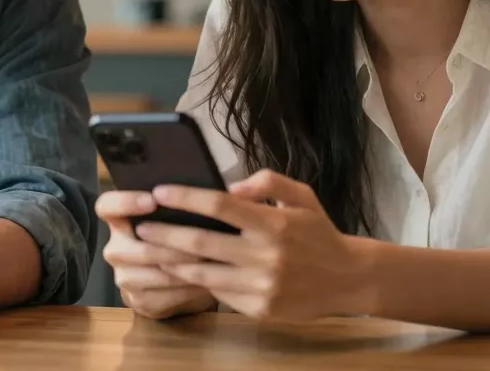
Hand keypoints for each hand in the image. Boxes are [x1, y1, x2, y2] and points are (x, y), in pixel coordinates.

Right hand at [95, 190, 216, 319]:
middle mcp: (115, 248)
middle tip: (200, 243)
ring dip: (182, 270)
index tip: (152, 200)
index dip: (124, 202)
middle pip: (133, 248)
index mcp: (120, 220)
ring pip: (152, 274)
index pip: (106, 206)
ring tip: (209, 263)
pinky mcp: (137, 301)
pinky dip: (186, 290)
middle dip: (169, 247)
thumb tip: (231, 188)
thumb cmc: (181, 238)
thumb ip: (191, 202)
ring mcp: (123, 277)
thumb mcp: (181, 218)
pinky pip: (162, 297)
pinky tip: (205, 283)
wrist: (176, 282)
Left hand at [135, 170, 371, 322]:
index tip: (160, 191)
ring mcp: (261, 286)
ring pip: (203, 273)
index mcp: (273, 224)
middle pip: (201, 242)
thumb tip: (231, 186)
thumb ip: (267, 182)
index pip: (219, 206)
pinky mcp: (259, 309)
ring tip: (151, 249)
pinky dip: (197, 281)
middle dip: (165, 233)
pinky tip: (179, 271)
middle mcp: (265, 256)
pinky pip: (219, 293)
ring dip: (172, 261)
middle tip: (141, 225)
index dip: (186, 197)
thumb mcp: (301, 196)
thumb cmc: (318, 233)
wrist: (348, 280)